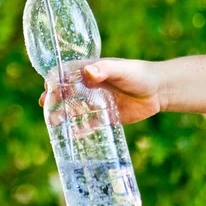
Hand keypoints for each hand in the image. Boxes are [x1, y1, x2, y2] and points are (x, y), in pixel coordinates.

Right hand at [39, 58, 161, 123]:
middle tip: (46, 107)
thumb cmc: (139, 74)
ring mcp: (96, 102)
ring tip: (54, 123)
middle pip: (65, 93)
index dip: (54, 79)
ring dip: (62, 115)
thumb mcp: (122, 70)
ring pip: (74, 110)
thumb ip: (106, 69)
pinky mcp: (105, 117)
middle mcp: (89, 86)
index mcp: (90, 71)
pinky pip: (89, 124)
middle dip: (54, 99)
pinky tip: (72, 136)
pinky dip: (79, 130)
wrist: (159, 91)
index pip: (65, 73)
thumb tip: (89, 73)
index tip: (48, 87)